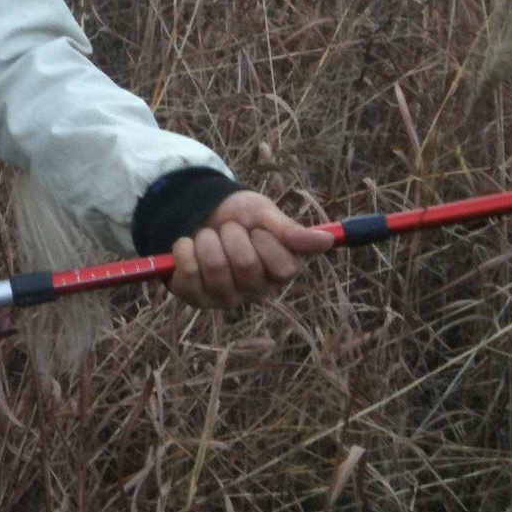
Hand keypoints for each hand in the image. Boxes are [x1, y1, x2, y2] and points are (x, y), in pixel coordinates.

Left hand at [168, 191, 333, 309]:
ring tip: (208, 236)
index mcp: (280, 274)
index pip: (284, 268)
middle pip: (245, 265)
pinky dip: (184, 249)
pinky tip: (189, 245)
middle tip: (228, 230)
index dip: (265, 240)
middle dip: (231, 234)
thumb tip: (327, 240)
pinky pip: (187, 274)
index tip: (256, 229)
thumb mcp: (265, 215)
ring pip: (214, 267)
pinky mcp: (196, 298)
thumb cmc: (240, 217)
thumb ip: (290, 231)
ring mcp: (225, 299)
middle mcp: (255, 293)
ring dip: (206, 239)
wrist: (202, 212)